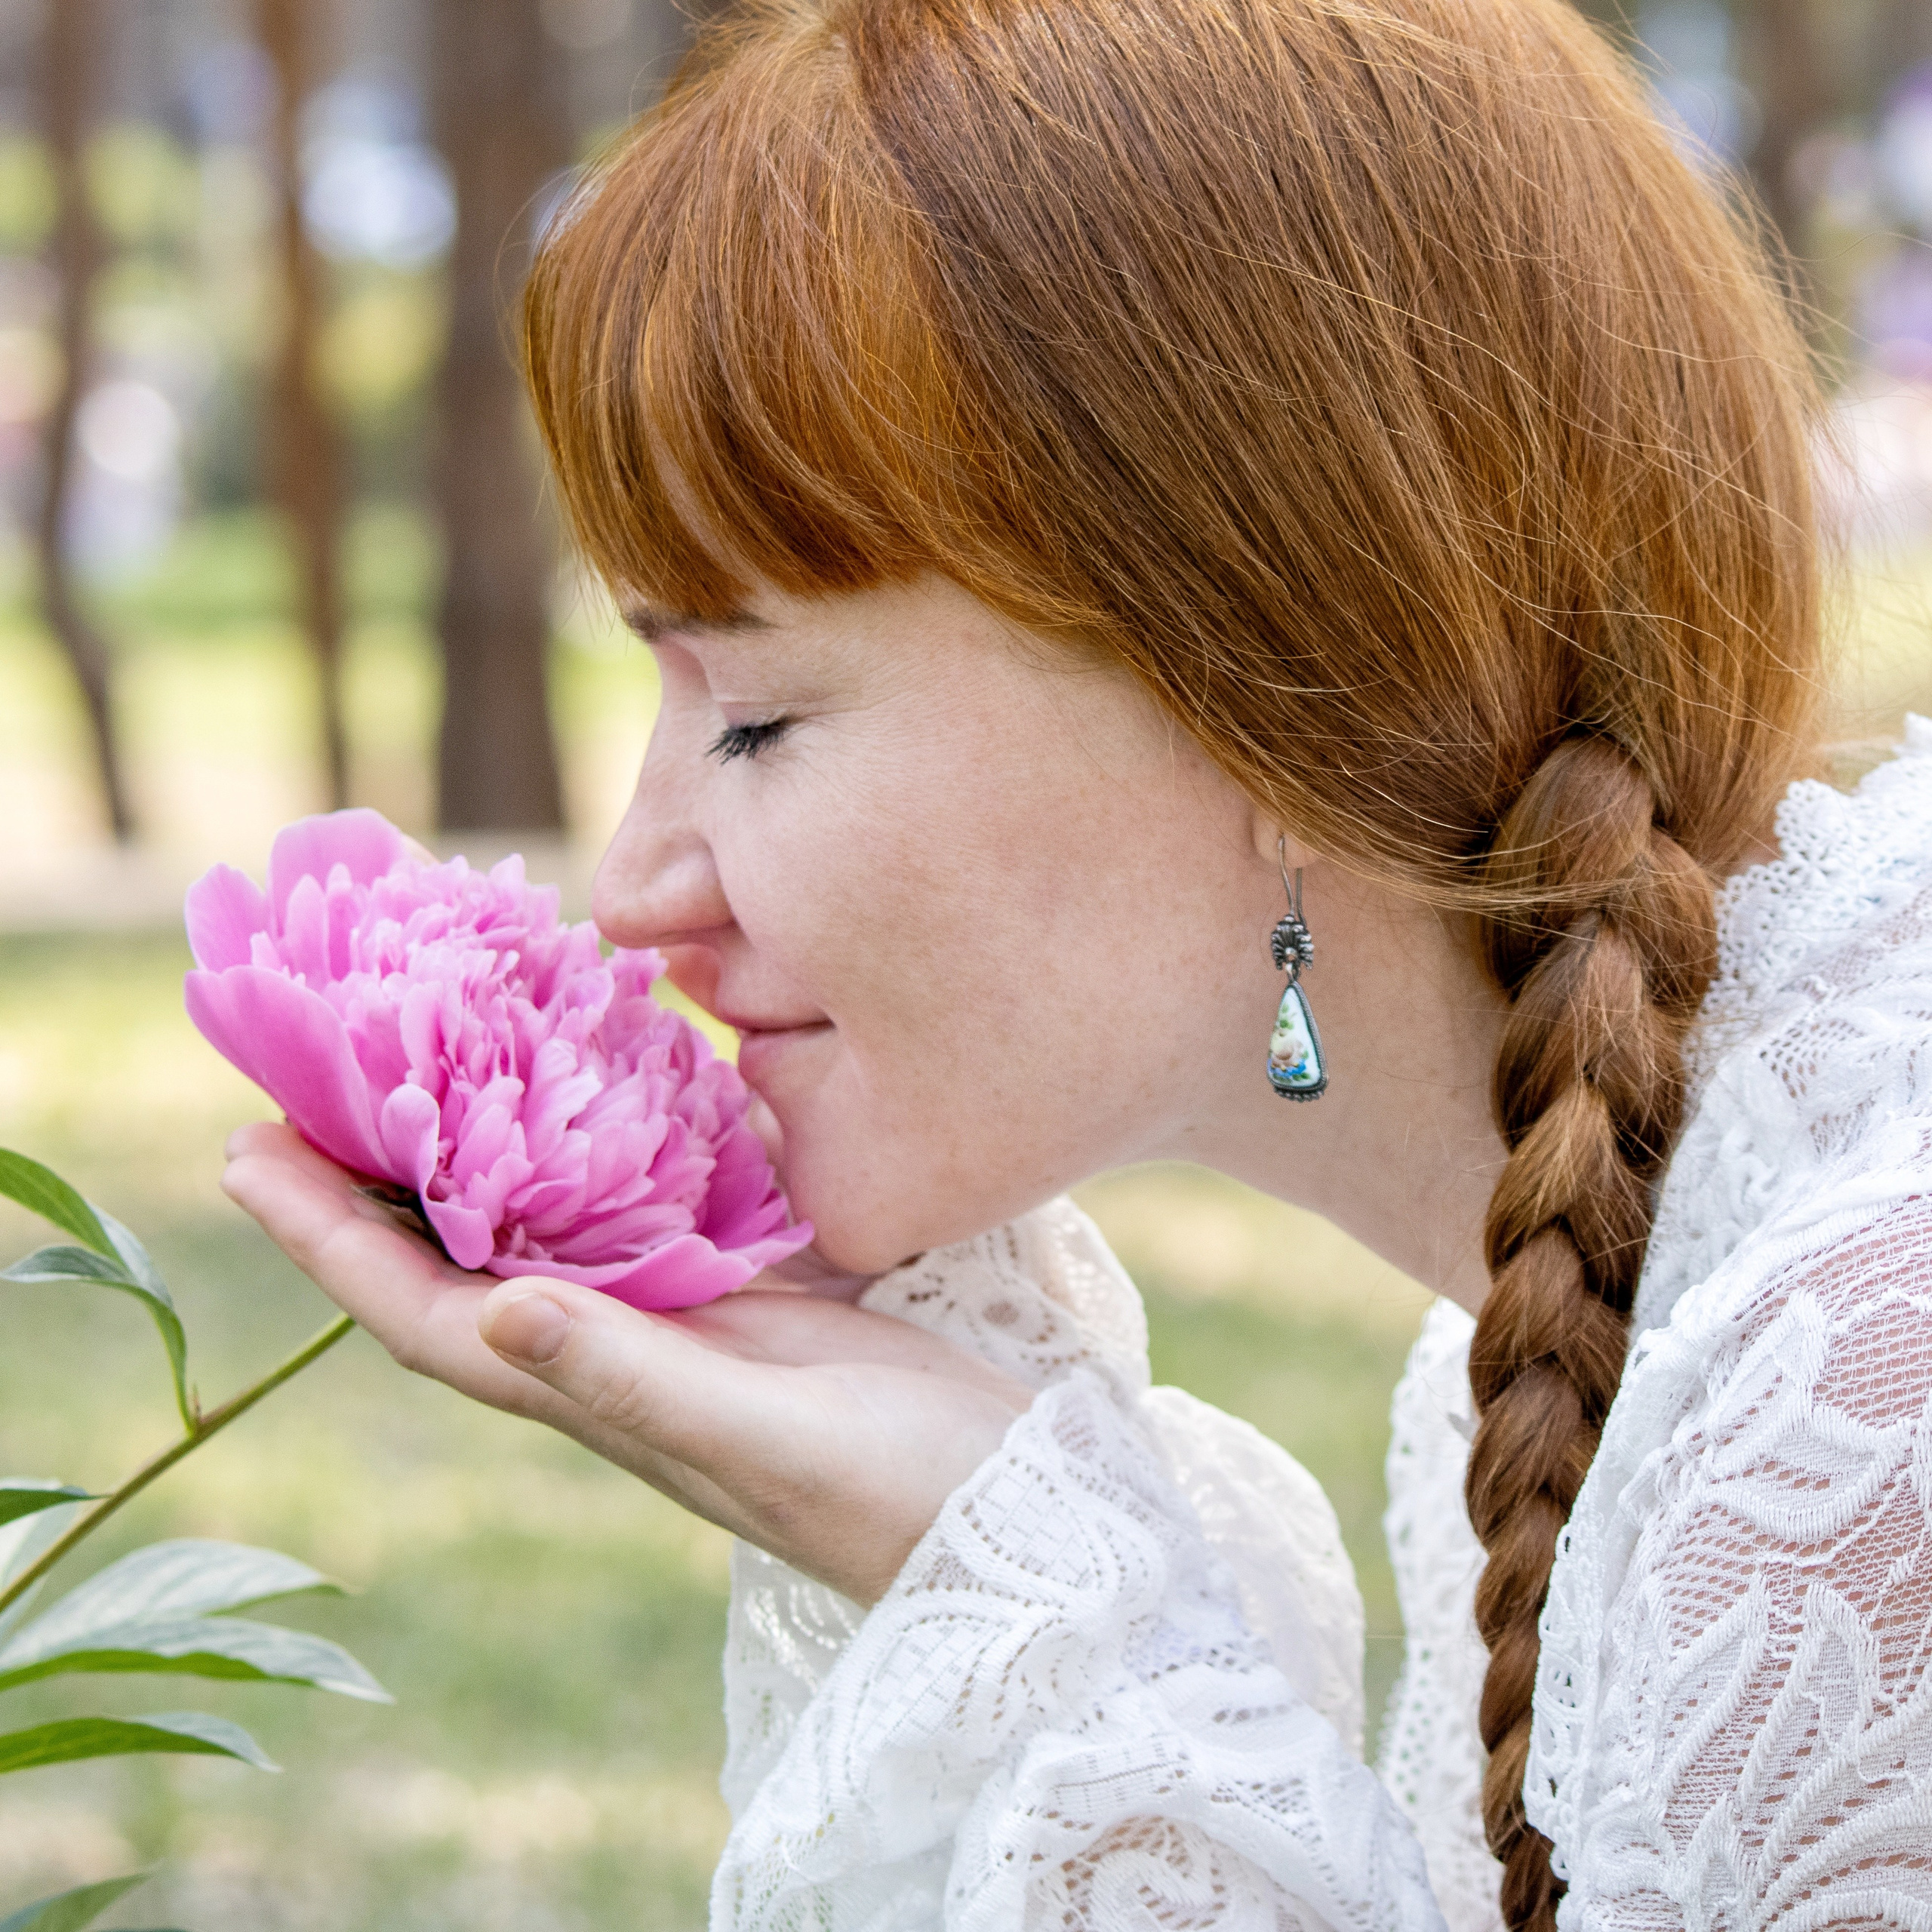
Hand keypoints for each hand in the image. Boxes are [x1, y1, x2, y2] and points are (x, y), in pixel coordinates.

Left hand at [221, 1122, 1033, 1604]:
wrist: (1013, 1519)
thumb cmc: (897, 1499)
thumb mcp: (768, 1443)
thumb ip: (638, 1384)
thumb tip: (501, 1310)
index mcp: (597, 1392)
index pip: (426, 1309)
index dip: (328, 1238)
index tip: (246, 1147)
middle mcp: (616, 1354)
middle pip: (460, 1256)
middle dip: (373, 1177)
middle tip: (307, 1068)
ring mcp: (682, 1323)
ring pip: (544, 1222)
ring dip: (474, 1150)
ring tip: (425, 1058)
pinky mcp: (750, 1295)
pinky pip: (645, 1206)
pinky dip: (602, 1144)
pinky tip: (602, 1085)